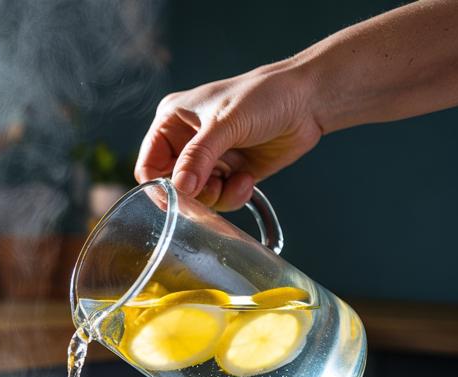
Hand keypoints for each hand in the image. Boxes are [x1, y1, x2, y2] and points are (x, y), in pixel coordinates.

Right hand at [137, 62, 322, 210]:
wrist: (309, 101)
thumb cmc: (264, 96)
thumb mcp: (225, 124)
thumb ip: (198, 157)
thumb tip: (178, 188)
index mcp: (172, 122)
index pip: (148, 165)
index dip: (159, 185)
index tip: (178, 199)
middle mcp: (186, 142)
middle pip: (172, 186)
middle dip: (193, 194)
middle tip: (212, 190)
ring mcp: (209, 159)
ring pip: (196, 197)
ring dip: (216, 196)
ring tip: (236, 180)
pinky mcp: (231, 173)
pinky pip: (220, 198)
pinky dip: (232, 196)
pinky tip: (247, 180)